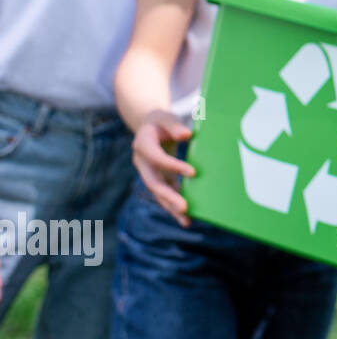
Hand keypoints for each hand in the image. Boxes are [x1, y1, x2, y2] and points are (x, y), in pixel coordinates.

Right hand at [132, 109, 195, 226]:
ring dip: (171, 207)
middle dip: (168, 196)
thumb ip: (174, 126)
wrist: (149, 127)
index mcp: (142, 145)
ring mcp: (148, 173)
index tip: (192, 172)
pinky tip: (187, 218)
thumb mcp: (165, 117)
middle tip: (184, 207)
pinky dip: (174, 206)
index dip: (173, 166)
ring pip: (158, 193)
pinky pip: (164, 194)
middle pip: (153, 183)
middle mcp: (142, 162)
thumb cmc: (160, 122)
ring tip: (187, 221)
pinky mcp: (158, 179)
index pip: (157, 159)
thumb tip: (186, 135)